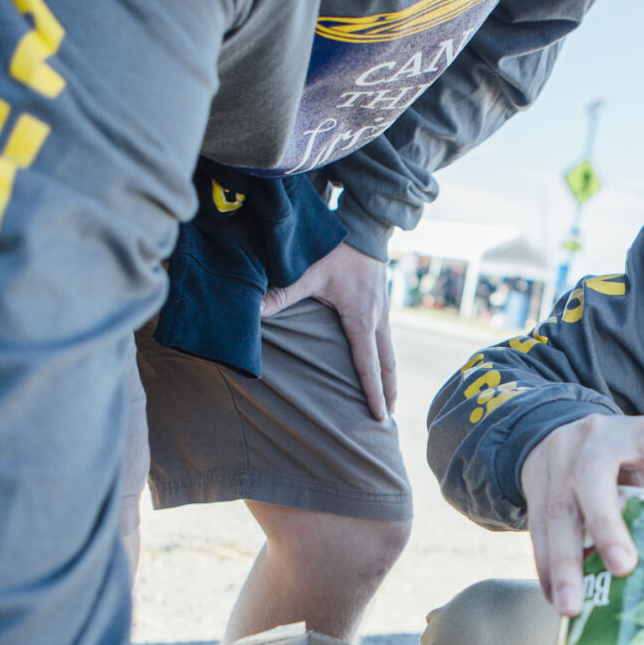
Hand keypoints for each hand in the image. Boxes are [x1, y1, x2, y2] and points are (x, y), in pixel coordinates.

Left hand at [261, 241, 394, 420]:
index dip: (372, 393)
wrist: (363, 227)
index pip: (368, 365)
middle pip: (387, 364)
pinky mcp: (382, 304)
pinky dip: (386, 357)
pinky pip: (387, 338)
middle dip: (388, 392)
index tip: (378, 415)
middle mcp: (378, 318)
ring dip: (389, 376)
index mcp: (362, 318)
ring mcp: (384, 311)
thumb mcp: (306, 272)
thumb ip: (281, 294)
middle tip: (387, 418)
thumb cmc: (336, 249)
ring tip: (389, 397)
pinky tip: (380, 363)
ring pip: (390, 352)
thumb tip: (253, 312)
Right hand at [518, 413, 643, 616]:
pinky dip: (546, 567)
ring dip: (565, 563)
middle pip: (595, 476)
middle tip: (623, 568)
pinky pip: (537, 527)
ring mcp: (561, 458)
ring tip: (572, 605)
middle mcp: (599, 439)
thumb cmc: (625, 465)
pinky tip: (555, 596)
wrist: (570, 433)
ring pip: (558, 509)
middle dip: (608, 526)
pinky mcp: (536, 480)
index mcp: (643, 435)